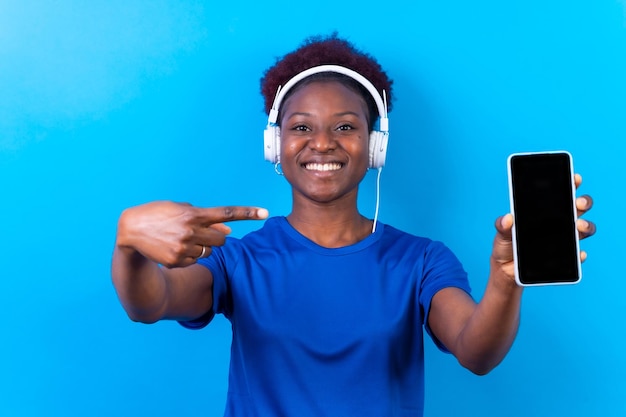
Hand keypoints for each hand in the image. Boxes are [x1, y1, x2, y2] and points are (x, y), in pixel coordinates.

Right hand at [116, 201, 267, 267]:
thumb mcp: (181, 211)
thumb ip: (207, 219)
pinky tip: (173, 248)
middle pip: (222, 240)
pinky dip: (189, 256)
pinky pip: (195, 261)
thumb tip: (229, 231)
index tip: (265, 212)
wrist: (131, 230)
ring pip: (209, 252)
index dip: (248, 213)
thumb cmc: (159, 215)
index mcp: (194, 214)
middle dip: (217, 238)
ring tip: (182, 240)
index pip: (227, 213)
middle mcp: (191, 231)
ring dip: (202, 247)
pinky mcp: (177, 261)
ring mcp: (184, 247)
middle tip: (201, 234)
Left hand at [491, 173, 595, 281]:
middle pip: (579, 207)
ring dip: (586, 226)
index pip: (561, 193)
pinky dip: (580, 254)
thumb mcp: (501, 233)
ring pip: (584, 229)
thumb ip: (502, 225)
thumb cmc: (506, 245)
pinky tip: (578, 253)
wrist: (505, 271)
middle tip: (577, 203)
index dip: (570, 183)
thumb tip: (507, 218)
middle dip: (583, 202)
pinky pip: (577, 255)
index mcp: (544, 211)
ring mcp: (564, 239)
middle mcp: (559, 222)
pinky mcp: (565, 258)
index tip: (574, 178)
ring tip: (578, 226)